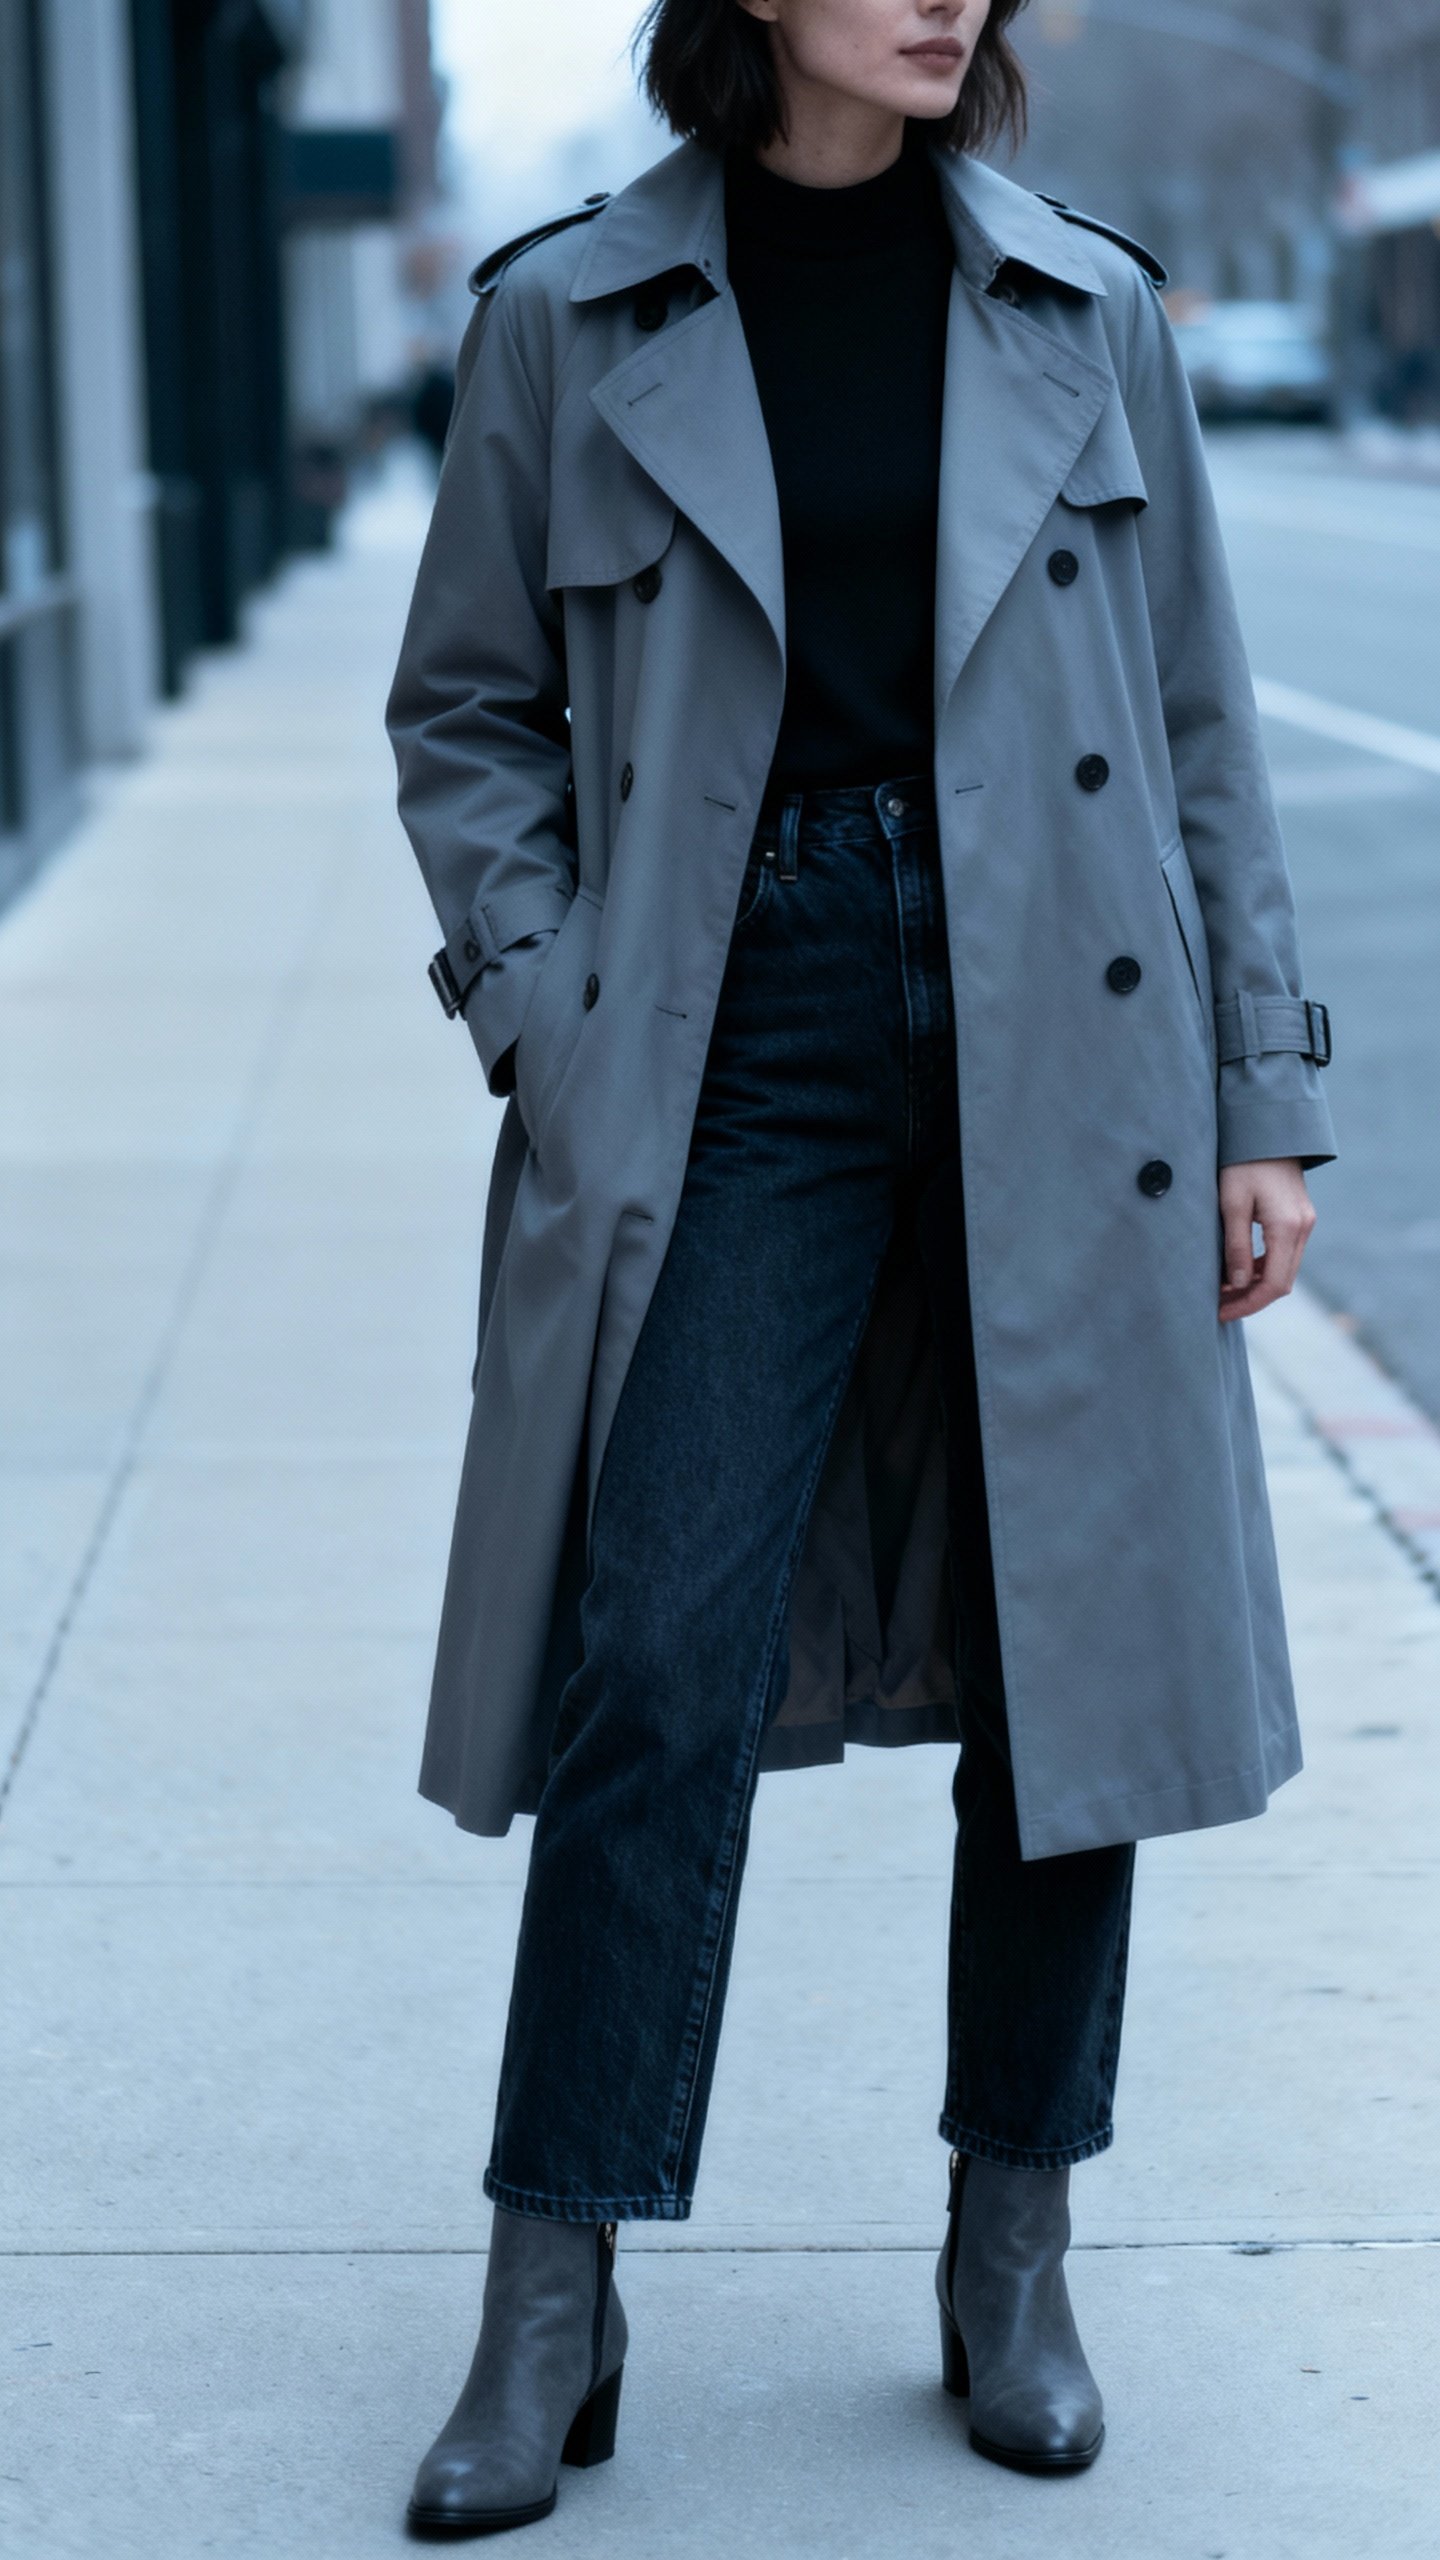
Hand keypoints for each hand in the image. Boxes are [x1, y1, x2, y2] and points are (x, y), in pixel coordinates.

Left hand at [1217, 1158, 1315, 1322]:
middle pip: (1281, 1282)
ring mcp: (1304, 1223)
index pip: (1273, 1285)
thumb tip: (1236, 1284)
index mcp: (1287, 1228)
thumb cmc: (1243, 1163)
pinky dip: (1262, 1268)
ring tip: (1222, 1290)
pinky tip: (1237, 1270)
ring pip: (1283, 1270)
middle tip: (1218, 1306)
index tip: (1220, 1312)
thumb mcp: (1231, 1203)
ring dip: (1255, 1285)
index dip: (1247, 1304)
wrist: (1268, 1132)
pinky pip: (1283, 1254)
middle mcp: (1302, 1229)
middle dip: (1250, 1299)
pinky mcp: (1299, 1218)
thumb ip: (1235, 1245)